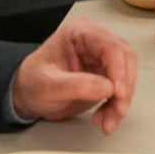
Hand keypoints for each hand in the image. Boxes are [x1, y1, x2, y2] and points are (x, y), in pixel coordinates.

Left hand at [11, 18, 139, 135]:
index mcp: (79, 33)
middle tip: (117, 110)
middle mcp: (95, 41)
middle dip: (124, 89)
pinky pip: (121, 90)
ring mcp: (101, 58)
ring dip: (121, 101)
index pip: (109, 46)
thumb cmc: (32, 83)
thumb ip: (77, 85)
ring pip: (127, 76)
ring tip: (107, 121)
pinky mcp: (105, 75)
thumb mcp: (48, 86)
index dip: (118, 69)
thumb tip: (108, 87)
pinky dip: (116, 106)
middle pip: (124, 60)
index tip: (118, 93)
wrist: (27, 96)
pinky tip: (105, 117)